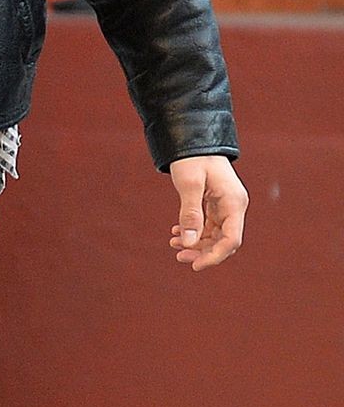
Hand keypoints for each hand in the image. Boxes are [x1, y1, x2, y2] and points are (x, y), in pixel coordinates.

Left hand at [167, 155, 247, 272]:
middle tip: (178, 255)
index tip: (194, 265)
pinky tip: (176, 233)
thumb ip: (190, 213)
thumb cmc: (192, 158)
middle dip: (203, 252)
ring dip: (196, 243)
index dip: (214, 256)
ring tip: (173, 243)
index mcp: (234, 203)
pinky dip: (194, 232)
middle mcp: (234, 206)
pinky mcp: (216, 205)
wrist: (193, 140)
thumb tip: (188, 242)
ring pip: (215, 235)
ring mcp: (226, 206)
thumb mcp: (189, 184)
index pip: (231, 239)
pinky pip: (209, 226)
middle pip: (224, 241)